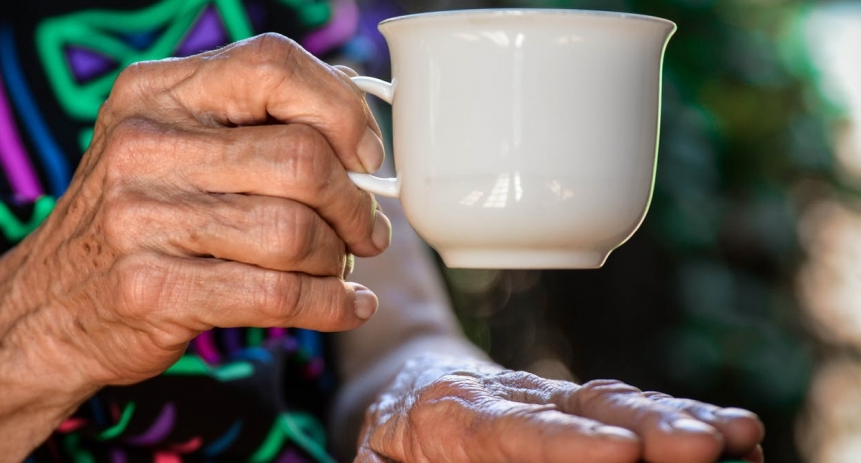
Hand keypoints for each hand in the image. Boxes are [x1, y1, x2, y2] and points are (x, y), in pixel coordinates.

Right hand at [4, 33, 389, 388]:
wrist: (45, 307)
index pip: (273, 65)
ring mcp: (141, 219)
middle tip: (365, 229)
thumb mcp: (169, 145)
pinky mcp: (153, 290)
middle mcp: (143, 146)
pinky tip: (348, 305)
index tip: (365, 155)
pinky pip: (277, 295)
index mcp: (155, 92)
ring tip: (340, 266)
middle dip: (354, 202)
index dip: (340, 109)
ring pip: (294, 231)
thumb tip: (353, 106)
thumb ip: (248, 119)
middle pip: (301, 158)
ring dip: (338, 257)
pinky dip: (332, 305)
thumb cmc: (135, 219)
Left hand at [356, 355, 763, 462]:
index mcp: (454, 411)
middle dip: (648, 428)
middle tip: (705, 448)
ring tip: (736, 437)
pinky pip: (634, 408)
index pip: (513, 428)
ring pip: (619, 402)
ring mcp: (553, 397)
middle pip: (583, 409)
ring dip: (679, 420)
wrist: (408, 382)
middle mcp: (514, 397)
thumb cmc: (390, 439)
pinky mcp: (580, 407)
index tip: (617, 454)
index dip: (566, 442)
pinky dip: (683, 417)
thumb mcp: (377, 459)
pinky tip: (733, 434)